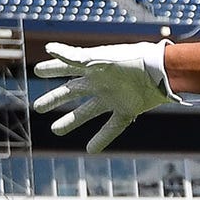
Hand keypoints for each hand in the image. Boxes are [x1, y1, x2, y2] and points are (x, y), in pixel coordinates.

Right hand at [30, 41, 176, 152]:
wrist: (161, 72)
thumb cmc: (130, 60)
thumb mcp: (99, 59)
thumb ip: (74, 57)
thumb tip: (48, 48)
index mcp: (93, 66)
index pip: (67, 66)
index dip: (52, 67)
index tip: (38, 70)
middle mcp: (101, 82)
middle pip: (72, 92)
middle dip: (55, 98)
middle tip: (38, 107)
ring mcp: (113, 97)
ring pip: (87, 111)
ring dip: (71, 121)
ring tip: (56, 129)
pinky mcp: (128, 110)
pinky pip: (113, 127)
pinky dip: (102, 139)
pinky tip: (90, 150)